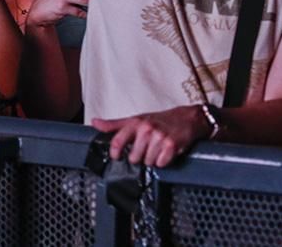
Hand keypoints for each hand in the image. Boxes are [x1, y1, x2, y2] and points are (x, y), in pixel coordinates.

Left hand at [92, 104, 210, 166]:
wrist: (186, 118)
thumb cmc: (158, 120)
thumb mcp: (135, 119)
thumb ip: (114, 124)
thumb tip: (94, 122)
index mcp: (135, 123)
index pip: (118, 140)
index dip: (115, 152)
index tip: (116, 156)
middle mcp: (146, 129)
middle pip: (134, 157)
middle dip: (139, 156)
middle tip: (146, 149)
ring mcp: (159, 137)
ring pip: (148, 162)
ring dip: (152, 159)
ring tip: (157, 149)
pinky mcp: (172, 146)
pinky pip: (161, 163)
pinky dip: (163, 161)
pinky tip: (166, 152)